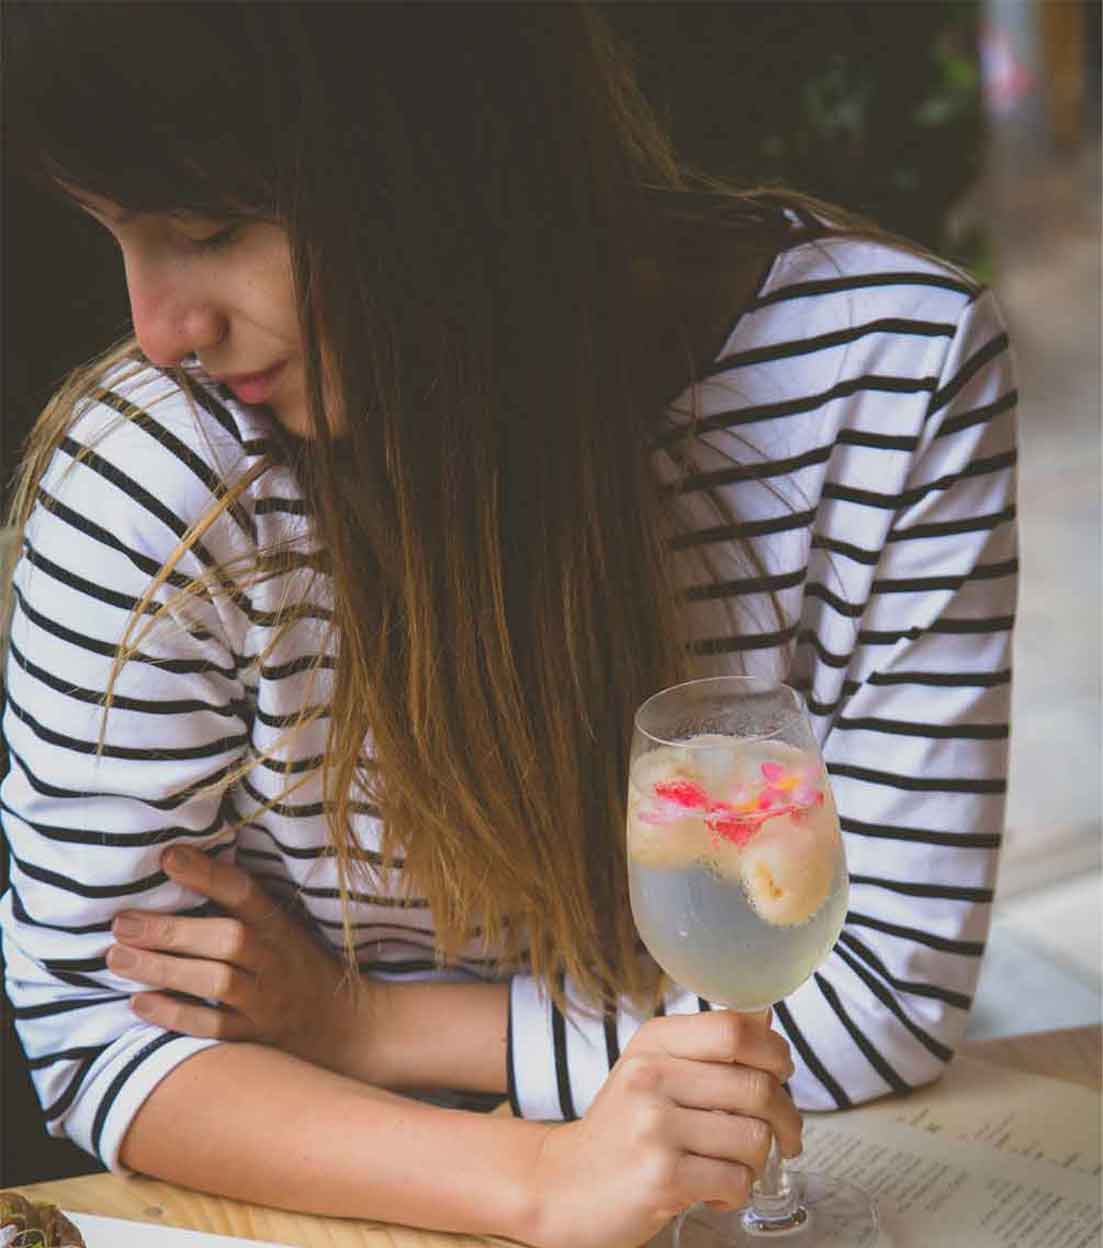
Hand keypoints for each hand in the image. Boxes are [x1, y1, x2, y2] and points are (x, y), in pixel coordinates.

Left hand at [106, 846, 356, 1072]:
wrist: (343, 1024)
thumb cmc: (296, 965)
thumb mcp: (281, 927)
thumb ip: (241, 906)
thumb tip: (178, 865)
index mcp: (279, 924)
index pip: (245, 892)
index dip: (208, 873)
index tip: (168, 856)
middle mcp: (275, 958)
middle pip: (228, 939)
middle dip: (172, 930)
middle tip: (122, 922)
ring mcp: (267, 1000)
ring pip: (216, 982)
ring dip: (164, 969)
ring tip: (117, 957)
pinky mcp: (255, 1037)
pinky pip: (214, 1027)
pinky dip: (175, 1014)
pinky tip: (139, 1002)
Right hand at [524, 1010, 800, 1247]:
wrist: (564, 1185)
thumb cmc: (620, 1129)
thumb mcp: (652, 1070)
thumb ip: (707, 1047)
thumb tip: (764, 1020)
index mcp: (654, 1042)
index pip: (734, 1030)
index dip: (774, 1053)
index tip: (782, 1075)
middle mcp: (651, 1075)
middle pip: (757, 1087)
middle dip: (785, 1119)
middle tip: (783, 1137)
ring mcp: (654, 1126)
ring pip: (754, 1138)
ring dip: (757, 1162)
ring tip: (732, 1166)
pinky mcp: (661, 1176)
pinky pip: (736, 1180)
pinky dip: (736, 1192)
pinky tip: (713, 1191)